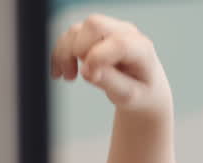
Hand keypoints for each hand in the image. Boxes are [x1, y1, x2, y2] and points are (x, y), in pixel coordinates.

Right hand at [50, 14, 171, 117]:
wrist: (143, 89)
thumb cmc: (140, 93)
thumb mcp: (130, 96)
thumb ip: (111, 82)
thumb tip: (88, 71)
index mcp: (141, 48)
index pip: (119, 42)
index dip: (98, 58)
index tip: (87, 76)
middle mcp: (124, 33)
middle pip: (94, 25)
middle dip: (78, 49)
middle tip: (74, 75)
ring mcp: (108, 32)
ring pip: (77, 30)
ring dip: (65, 54)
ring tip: (68, 77)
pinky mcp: (94, 36)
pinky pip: (69, 37)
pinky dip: (59, 54)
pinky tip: (60, 72)